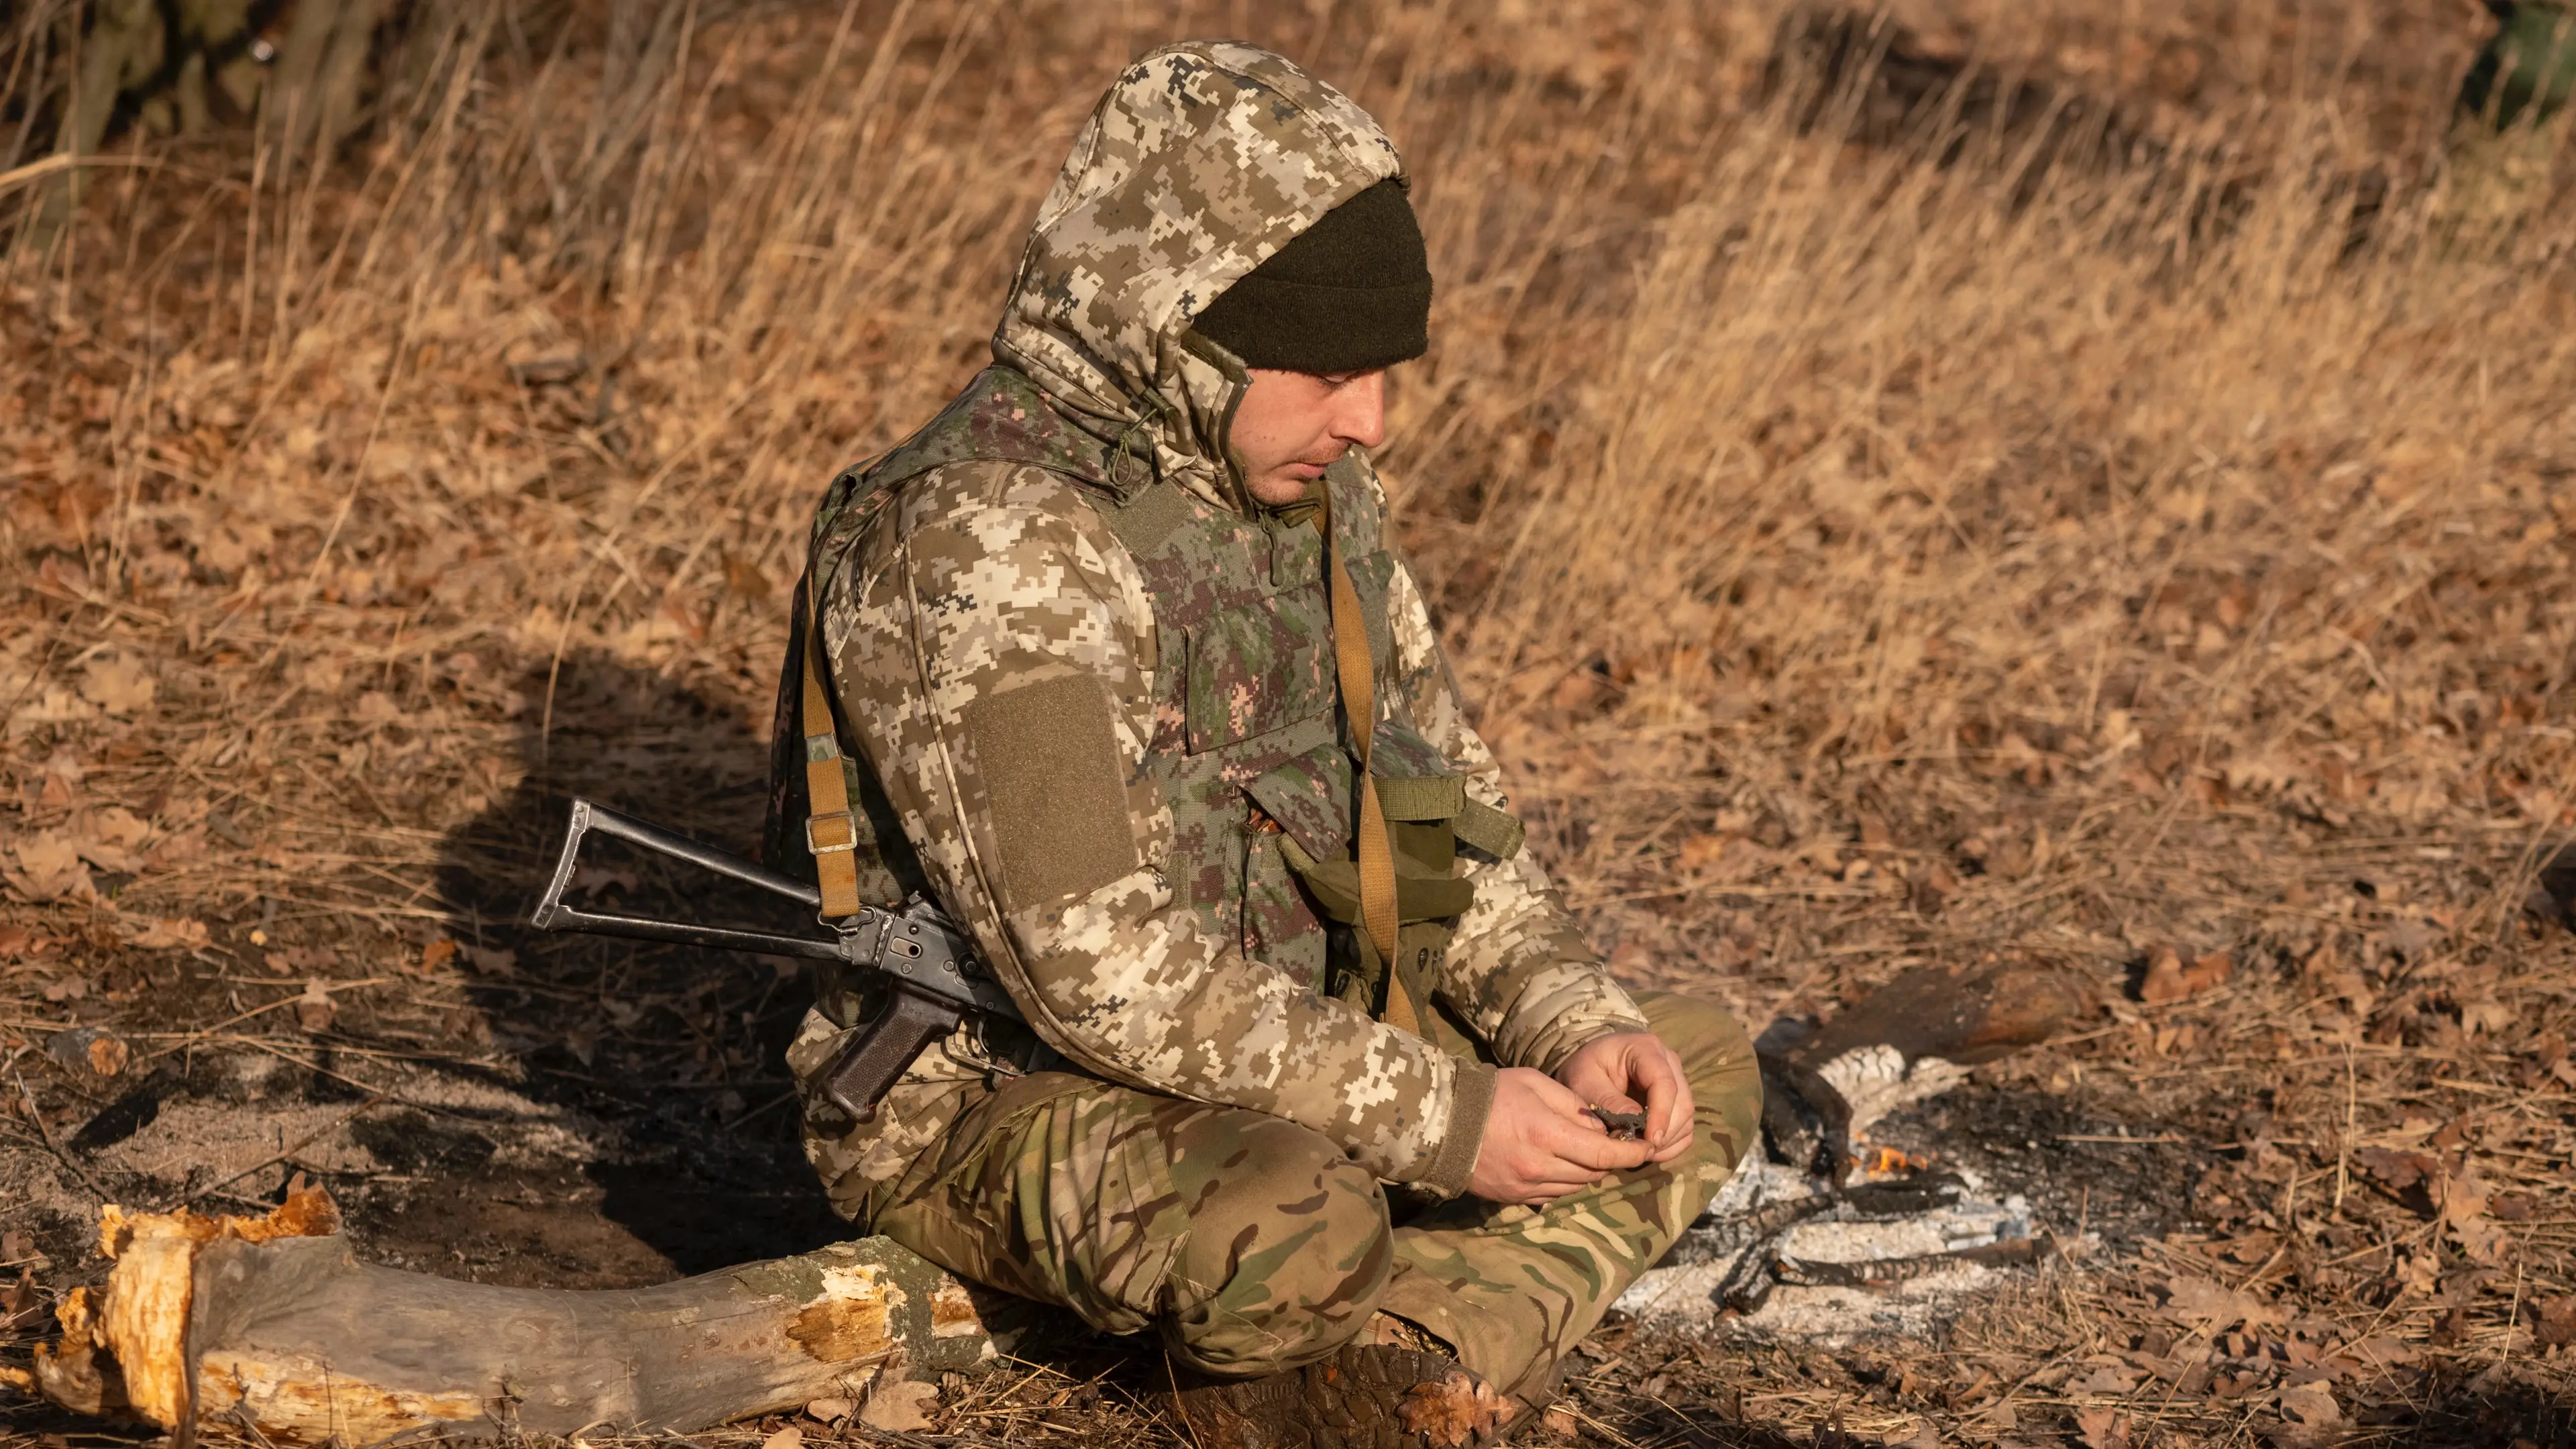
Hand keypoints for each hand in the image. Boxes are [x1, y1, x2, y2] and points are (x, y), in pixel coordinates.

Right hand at [1466, 1067, 1651, 1204]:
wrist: (1443, 1123)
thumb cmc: (1491, 1094)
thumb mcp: (1535, 1083)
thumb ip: (1573, 1105)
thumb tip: (1601, 1127)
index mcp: (1546, 1134)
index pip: (1602, 1154)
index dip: (1629, 1153)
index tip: (1646, 1147)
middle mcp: (1539, 1166)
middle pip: (1593, 1173)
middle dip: (1610, 1160)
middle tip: (1616, 1144)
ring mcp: (1525, 1186)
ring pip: (1576, 1187)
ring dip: (1587, 1171)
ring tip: (1586, 1152)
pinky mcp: (1514, 1197)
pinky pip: (1553, 1194)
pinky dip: (1565, 1181)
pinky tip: (1559, 1163)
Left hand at [1554, 1031, 1694, 1164]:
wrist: (1590, 1068)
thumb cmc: (1584, 1070)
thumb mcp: (1583, 1080)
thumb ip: (1606, 1100)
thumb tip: (1634, 1124)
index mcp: (1645, 1049)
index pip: (1664, 1082)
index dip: (1661, 1114)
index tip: (1650, 1141)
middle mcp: (1669, 1062)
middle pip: (1681, 1103)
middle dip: (1663, 1133)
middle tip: (1637, 1151)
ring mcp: (1677, 1081)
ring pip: (1686, 1118)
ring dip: (1667, 1141)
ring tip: (1638, 1150)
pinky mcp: (1678, 1101)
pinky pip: (1685, 1128)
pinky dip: (1671, 1145)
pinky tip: (1648, 1150)